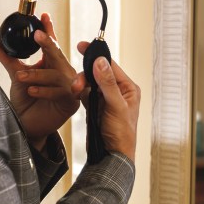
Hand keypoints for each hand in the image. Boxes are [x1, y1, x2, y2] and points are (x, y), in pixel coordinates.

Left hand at [0, 13, 84, 150]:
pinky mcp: (70, 102)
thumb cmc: (26, 102)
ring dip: (38, 74)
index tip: (43, 15)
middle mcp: (63, 73)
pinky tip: (31, 90)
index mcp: (52, 64)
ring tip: (20, 76)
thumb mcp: (17, 77)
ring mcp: (69, 87)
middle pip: (58, 54)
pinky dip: (44, 90)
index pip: (51, 44)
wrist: (27, 127)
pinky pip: (60, 92)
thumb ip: (9, 60)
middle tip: (37, 34)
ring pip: (57, 74)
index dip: (48, 29)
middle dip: (48, 44)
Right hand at [76, 41, 139, 161]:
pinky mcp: (96, 107)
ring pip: (89, 83)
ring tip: (75, 91)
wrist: (112, 157)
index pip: (111, 65)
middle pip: (98, 73)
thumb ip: (107, 84)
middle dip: (85, 75)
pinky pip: (85, 93)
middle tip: (76, 84)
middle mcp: (118, 91)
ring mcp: (106, 99)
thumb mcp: (116, 107)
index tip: (82, 46)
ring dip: (81, 84)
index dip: (96, 55)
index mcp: (128, 88)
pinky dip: (79, 93)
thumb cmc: (121, 135)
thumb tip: (101, 61)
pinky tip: (75, 95)